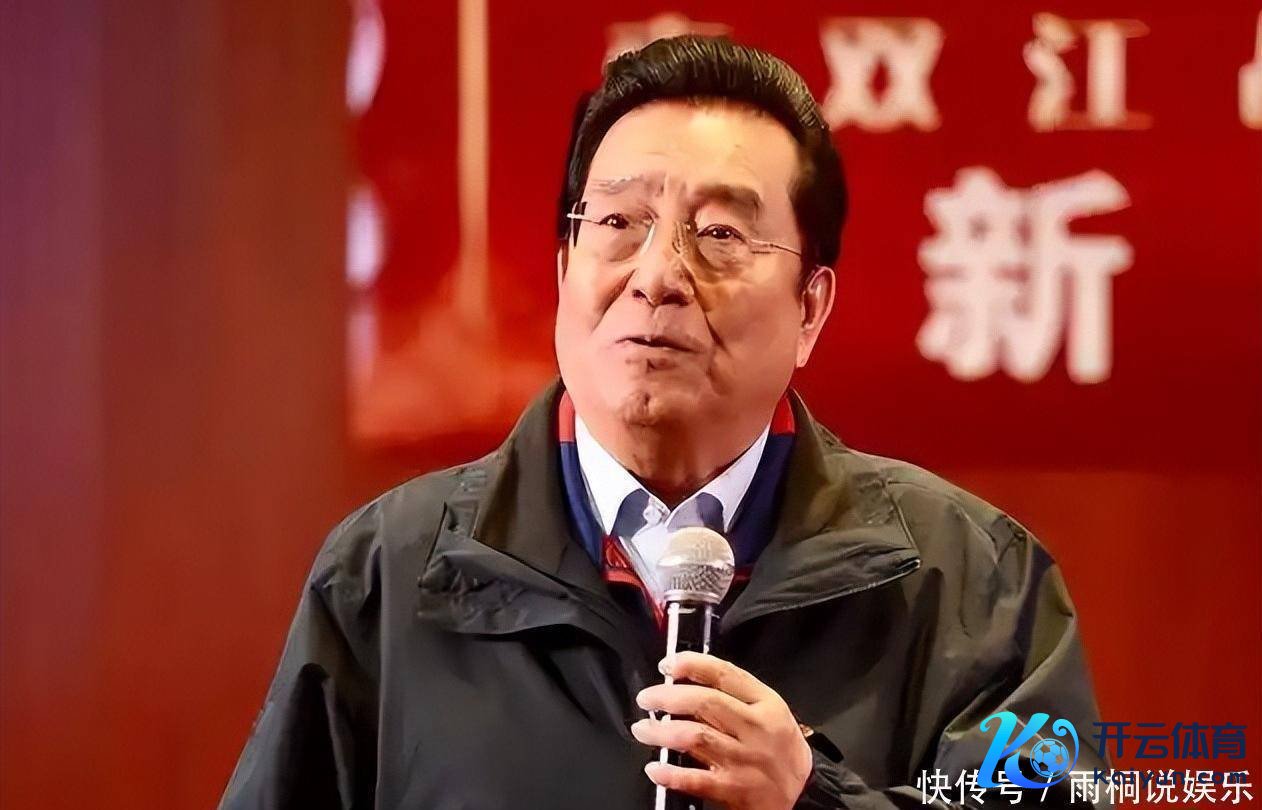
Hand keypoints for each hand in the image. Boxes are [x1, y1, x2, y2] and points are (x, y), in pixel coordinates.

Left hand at [632, 651, 812, 809]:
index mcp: (766, 703)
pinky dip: (671, 774)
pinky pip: (697, 779)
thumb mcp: (770, 711)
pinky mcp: (735, 790)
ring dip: (661, 731)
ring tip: (643, 729)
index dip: (692, 664)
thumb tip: (686, 683)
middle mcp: (756, 729)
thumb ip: (735, 696)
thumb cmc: (781, 748)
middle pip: (705, 703)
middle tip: (647, 698)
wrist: (805, 793)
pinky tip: (655, 768)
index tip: (668, 664)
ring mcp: (745, 759)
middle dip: (667, 697)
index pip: (725, 674)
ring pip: (695, 737)